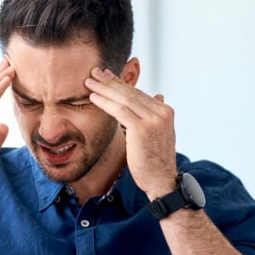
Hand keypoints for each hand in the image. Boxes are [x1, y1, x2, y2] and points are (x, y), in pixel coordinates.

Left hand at [85, 67, 176, 198]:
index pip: (138, 93)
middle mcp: (161, 112)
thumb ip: (155, 115)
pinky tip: (93, 97)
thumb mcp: (159, 133)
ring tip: (89, 82)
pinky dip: (105, 102)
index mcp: (165, 111)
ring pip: (124, 98)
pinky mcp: (142, 128)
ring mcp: (153, 119)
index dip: (120, 83)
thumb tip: (158, 96)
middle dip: (110, 81)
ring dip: (104, 89)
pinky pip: (119, 110)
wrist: (161, 181)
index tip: (106, 76)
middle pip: (130, 92)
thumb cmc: (156, 161)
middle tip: (94, 73)